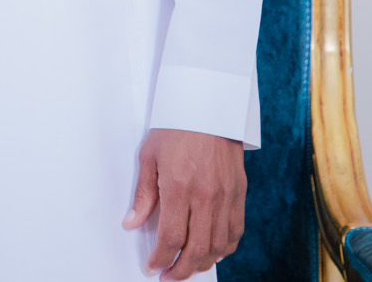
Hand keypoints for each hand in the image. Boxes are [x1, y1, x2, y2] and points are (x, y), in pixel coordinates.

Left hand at [122, 128, 244, 278]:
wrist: (209, 106)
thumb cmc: (176, 127)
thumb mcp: (149, 156)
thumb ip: (144, 195)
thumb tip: (132, 223)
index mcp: (180, 186)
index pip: (172, 237)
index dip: (161, 258)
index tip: (152, 267)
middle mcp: (206, 196)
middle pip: (197, 249)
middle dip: (181, 270)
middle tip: (168, 277)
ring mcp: (226, 196)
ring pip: (218, 245)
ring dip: (202, 263)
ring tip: (187, 268)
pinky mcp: (239, 194)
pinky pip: (235, 232)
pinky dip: (224, 248)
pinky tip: (212, 253)